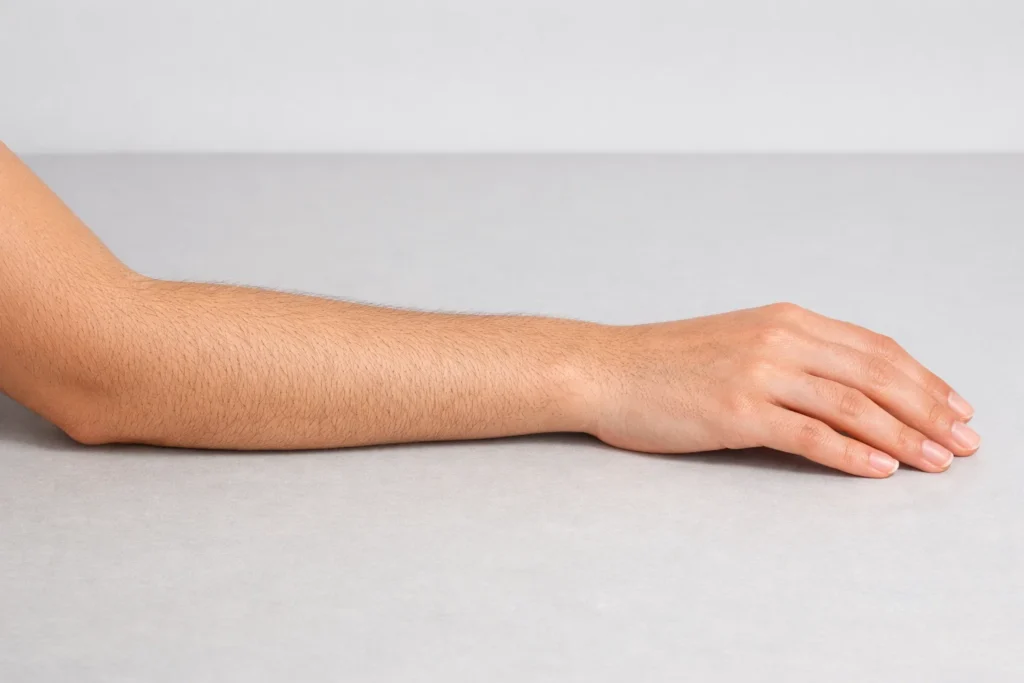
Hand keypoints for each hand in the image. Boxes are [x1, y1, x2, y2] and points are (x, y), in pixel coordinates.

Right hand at [581, 303, 978, 477]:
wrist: (607, 369)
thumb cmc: (665, 363)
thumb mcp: (737, 343)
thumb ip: (790, 357)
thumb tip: (844, 391)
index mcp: (785, 320)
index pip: (874, 349)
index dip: (922, 379)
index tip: (953, 405)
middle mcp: (780, 340)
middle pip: (876, 375)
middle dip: (929, 410)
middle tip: (964, 440)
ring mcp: (758, 374)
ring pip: (852, 405)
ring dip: (904, 436)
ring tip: (937, 460)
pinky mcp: (737, 411)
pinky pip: (810, 435)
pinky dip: (852, 454)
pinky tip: (880, 469)